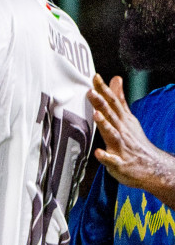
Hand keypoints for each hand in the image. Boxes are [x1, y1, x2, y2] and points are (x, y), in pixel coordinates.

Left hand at [91, 74, 174, 199]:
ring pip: (112, 134)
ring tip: (97, 115)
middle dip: (101, 103)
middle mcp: (122, 131)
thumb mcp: (127, 117)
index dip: (104, 90)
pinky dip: (105, 157)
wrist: (152, 167)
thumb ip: (119, 99)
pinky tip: (98, 153)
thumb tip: (116, 80)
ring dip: (105, 125)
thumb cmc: (135, 142)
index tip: (95, 77)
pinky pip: (112, 160)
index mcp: (122, 121)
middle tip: (91, 92)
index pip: (113, 102)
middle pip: (111, 115)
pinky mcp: (120, 163)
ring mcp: (121, 147)